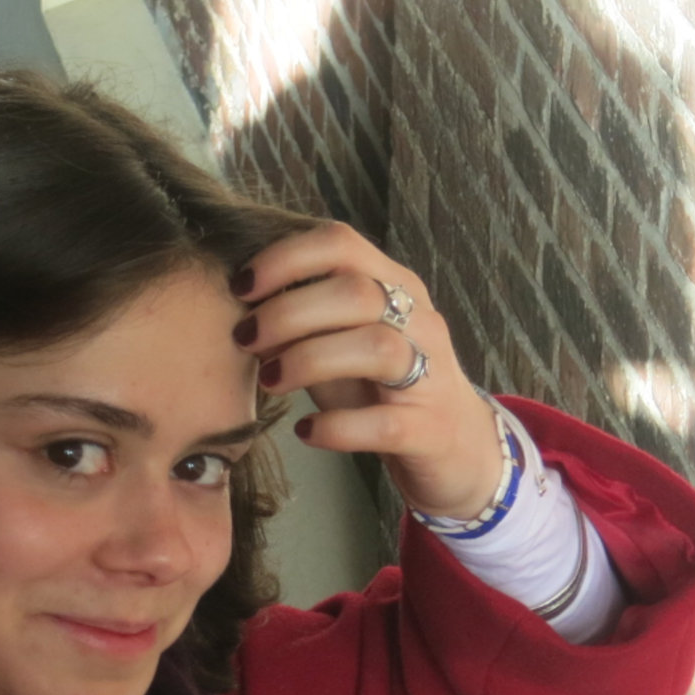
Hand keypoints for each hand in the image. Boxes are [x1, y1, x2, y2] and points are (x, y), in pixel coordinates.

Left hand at [231, 222, 501, 519]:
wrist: (455, 449)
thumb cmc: (383, 389)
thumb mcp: (341, 341)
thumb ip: (302, 319)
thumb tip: (238, 304)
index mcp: (394, 286)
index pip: (341, 245)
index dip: (285, 258)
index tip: (240, 287)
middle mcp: (418, 320)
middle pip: (355, 293)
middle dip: (287, 312)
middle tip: (245, 340)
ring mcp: (430, 374)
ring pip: (374, 347)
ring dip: (308, 360)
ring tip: (269, 381)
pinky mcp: (428, 429)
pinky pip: (382, 423)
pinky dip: (336, 427)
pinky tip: (306, 432)